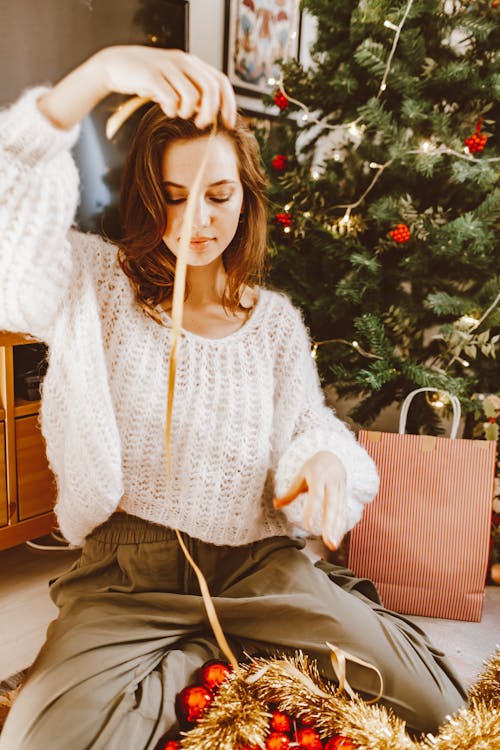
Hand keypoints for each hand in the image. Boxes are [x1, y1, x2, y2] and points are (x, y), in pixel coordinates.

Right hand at [37, 45, 235, 130]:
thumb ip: (193, 93)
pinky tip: (166, 109)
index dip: (229, 104)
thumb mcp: (175, 82)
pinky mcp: (151, 76)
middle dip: (210, 112)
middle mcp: (183, 61)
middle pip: (211, 89)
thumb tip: (211, 113)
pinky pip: (171, 99)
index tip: (228, 123)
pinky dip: (171, 110)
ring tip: (179, 114)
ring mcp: (167, 67)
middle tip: (201, 125)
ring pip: (192, 96)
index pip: (221, 81)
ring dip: (188, 112)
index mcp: (192, 63)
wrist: (117, 65)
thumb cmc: (149, 79)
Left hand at [273, 451, 346, 550]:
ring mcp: (340, 490)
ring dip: (336, 529)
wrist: (335, 456)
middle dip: (329, 525)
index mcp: (318, 477)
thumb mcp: (300, 476)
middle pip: (331, 506)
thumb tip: (275, 504)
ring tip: (331, 545)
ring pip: (339, 511)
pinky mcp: (345, 496)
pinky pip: (344, 512)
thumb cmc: (313, 468)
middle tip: (327, 542)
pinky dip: (341, 526)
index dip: (312, 511)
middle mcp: (332, 484)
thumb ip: (290, 493)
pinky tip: (337, 539)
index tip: (308, 526)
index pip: (316, 496)